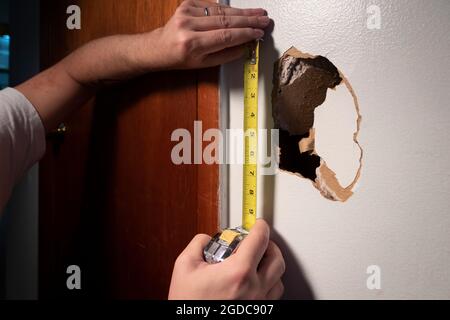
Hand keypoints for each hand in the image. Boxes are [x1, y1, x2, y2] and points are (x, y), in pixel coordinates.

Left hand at [150, 0, 270, 69]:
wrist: (159, 47)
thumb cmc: (180, 58)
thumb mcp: (204, 64)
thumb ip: (225, 55)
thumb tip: (245, 47)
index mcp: (192, 44)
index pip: (226, 36)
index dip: (245, 34)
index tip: (259, 33)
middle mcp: (189, 26)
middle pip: (226, 20)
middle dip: (249, 20)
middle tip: (264, 20)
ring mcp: (187, 12)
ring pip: (222, 10)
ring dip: (242, 12)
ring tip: (258, 13)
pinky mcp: (187, 4)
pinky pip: (213, 5)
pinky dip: (228, 9)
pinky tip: (240, 11)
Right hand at [168, 219, 284, 299]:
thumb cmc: (188, 303)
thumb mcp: (184, 267)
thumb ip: (198, 244)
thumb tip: (208, 238)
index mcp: (238, 273)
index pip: (259, 240)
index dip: (260, 227)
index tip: (257, 224)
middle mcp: (254, 289)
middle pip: (276, 258)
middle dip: (268, 245)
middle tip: (257, 241)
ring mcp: (258, 303)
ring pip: (278, 278)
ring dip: (270, 265)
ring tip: (257, 261)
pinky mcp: (258, 313)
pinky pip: (273, 295)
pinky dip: (269, 283)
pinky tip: (256, 280)